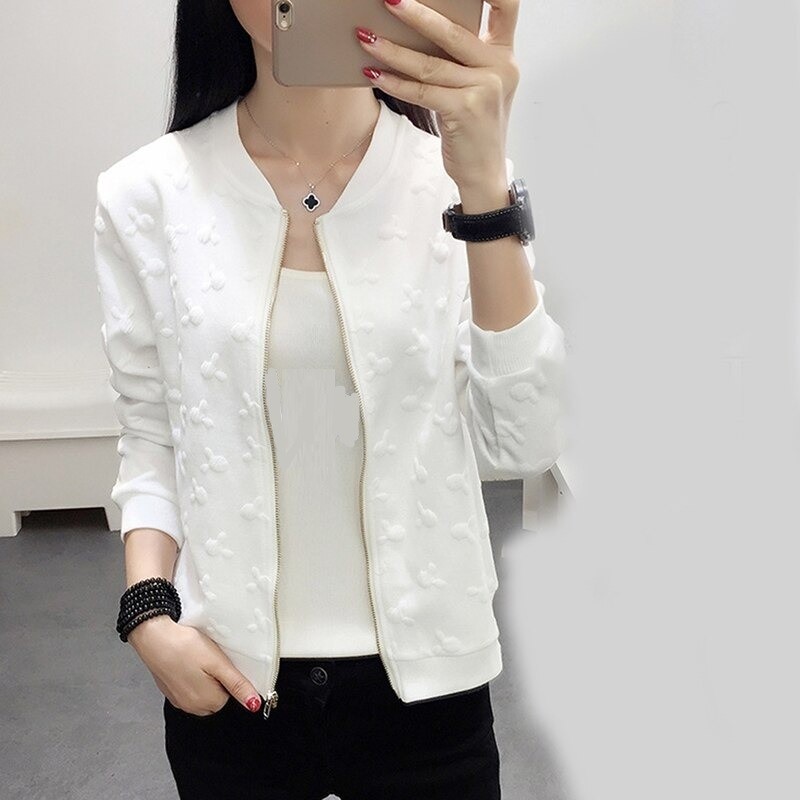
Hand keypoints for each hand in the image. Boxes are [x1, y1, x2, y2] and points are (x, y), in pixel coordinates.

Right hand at [128, 615, 262, 715]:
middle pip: (216, 696)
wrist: (154, 637)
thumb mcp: (218, 664)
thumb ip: (237, 685)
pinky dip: (190, 676)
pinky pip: (188, 687)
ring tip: (198, 658)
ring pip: (202, 691)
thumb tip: (254, 704)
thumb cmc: (185, 648)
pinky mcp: (169, 690)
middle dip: (216, 679)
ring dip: (203, 678)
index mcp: (206, 702)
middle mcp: (191, 706)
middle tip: (210, 659)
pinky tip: (187, 660)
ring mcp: (178, 699)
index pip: (230, 695)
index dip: (228, 676)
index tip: (222, 662)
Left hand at [356, 0, 520, 189]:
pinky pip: (422, 90)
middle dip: (415, 13)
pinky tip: (374, 73)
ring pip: (430, 63)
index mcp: (504, 54)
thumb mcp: (478, 86)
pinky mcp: (466, 110)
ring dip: (392, 50)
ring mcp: (485, 89)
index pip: (507, 5)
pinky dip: (395, 82)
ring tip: (365, 37)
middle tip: (387, 0)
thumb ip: (462, 58)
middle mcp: (499, 67)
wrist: (483, 172)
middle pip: (453, 30)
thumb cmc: (474, 129)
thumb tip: (417, 29)